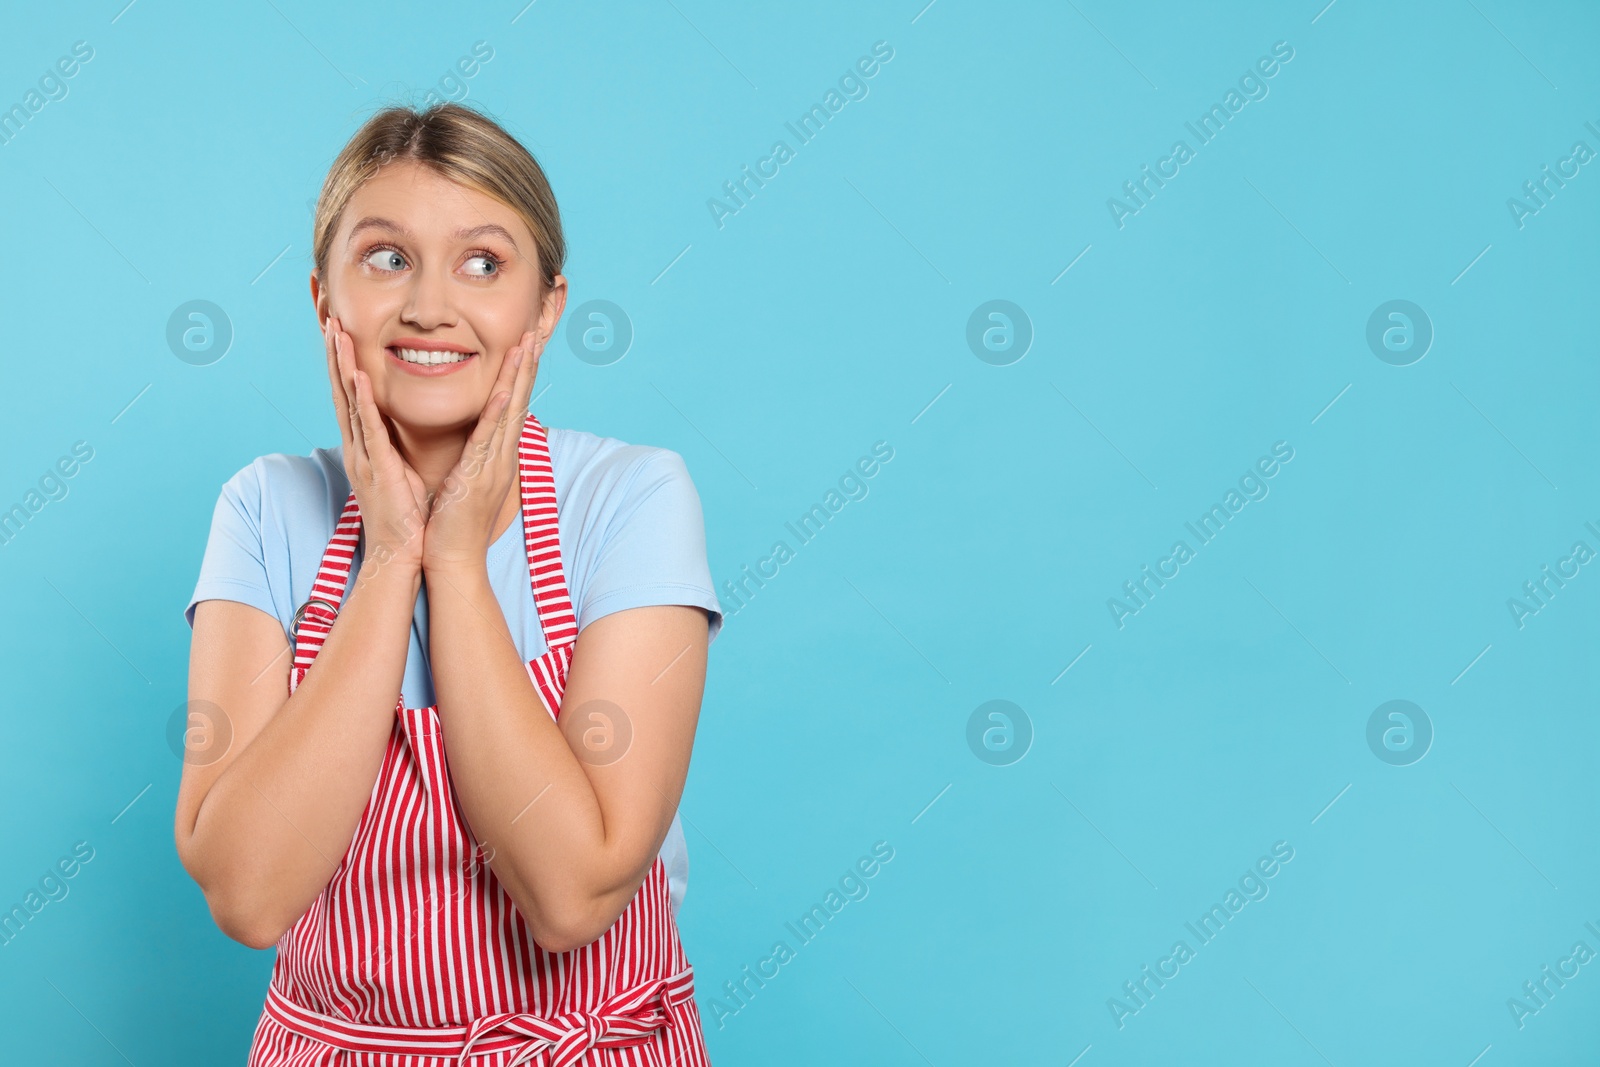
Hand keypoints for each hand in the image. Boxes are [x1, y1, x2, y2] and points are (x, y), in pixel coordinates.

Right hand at [324, 315, 430, 572]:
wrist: (401, 552)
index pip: (351, 396)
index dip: (344, 362)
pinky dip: (362, 402)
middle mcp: (358, 446)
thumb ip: (392, 447)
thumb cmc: (405, 515)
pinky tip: (357, 377)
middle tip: (329, 317)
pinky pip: (369, 429)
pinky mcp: (378, 468)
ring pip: (349, 402)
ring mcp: (364, 456)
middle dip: (336, 354)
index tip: (341, 332)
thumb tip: (395, 427)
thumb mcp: (398, 470)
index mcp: (365, 446)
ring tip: (337, 333)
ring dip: (343, 366)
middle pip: (341, 390)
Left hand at [421, 330, 542, 573]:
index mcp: (496, 455)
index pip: (512, 406)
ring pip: (510, 413)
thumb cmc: (453, 522)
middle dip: (527, 366)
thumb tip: (476, 436)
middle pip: (519, 401)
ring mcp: (494, 465)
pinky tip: (507, 389)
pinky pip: (490, 438)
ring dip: (519, 377)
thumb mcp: (467, 479)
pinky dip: (500, 412)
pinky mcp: (478, 476)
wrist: (452, 559)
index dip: (520, 374)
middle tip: (535, 331)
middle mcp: (502, 456)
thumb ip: (473, 455)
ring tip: (526, 346)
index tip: (524, 344)